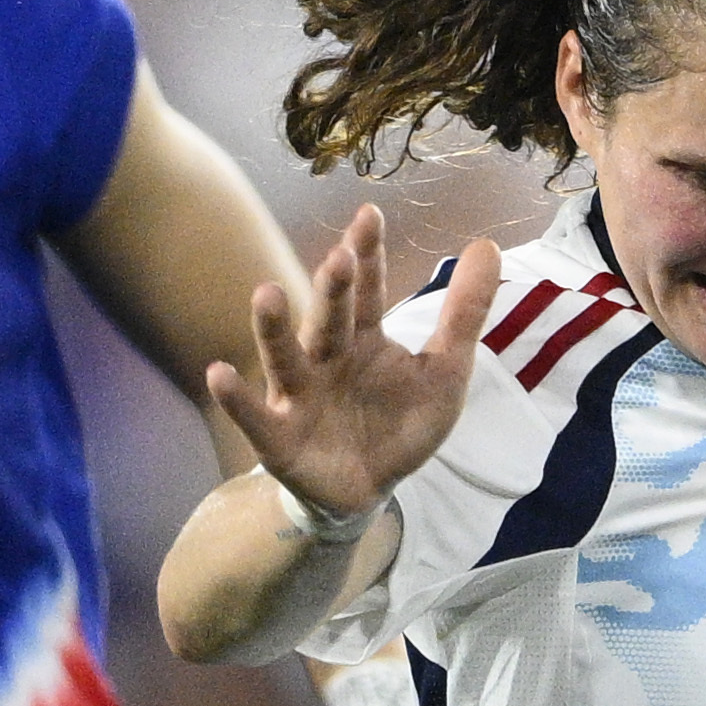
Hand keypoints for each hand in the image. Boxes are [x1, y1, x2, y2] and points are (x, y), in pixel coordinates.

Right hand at [207, 207, 496, 522]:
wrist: (369, 490)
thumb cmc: (399, 425)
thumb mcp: (444, 372)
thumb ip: (464, 314)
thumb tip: (488, 245)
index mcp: (363, 337)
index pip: (366, 288)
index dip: (367, 255)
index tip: (369, 215)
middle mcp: (326, 356)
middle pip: (329, 317)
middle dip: (333, 290)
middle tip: (339, 259)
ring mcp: (299, 394)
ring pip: (286, 356)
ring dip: (273, 328)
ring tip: (266, 294)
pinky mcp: (279, 437)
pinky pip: (255, 416)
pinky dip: (237, 399)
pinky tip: (217, 375)